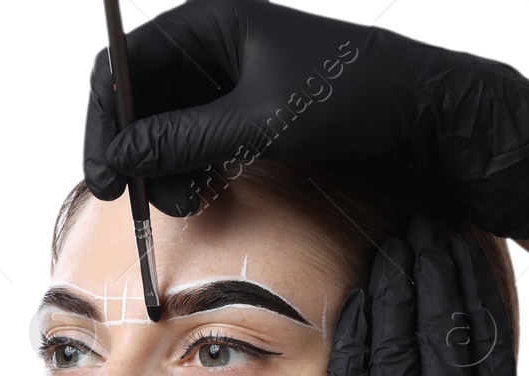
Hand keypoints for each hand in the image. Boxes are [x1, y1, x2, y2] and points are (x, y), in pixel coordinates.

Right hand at [84, 0, 528, 237]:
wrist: (424, 115)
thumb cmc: (350, 98)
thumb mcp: (256, 122)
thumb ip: (181, 140)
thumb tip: (117, 159)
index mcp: (210, 20)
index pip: (122, 66)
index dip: (105, 123)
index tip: (105, 176)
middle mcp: (214, 43)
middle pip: (139, 99)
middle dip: (135, 151)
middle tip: (135, 202)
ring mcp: (232, 79)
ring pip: (167, 126)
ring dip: (163, 167)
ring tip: (182, 202)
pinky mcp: (251, 112)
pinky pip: (198, 140)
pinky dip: (192, 170)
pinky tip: (203, 195)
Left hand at [283, 214, 528, 375]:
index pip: (487, 340)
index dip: (475, 282)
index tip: (467, 239)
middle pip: (437, 325)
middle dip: (430, 263)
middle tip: (424, 215)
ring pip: (390, 341)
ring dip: (392, 282)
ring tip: (393, 237)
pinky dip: (353, 332)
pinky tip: (359, 296)